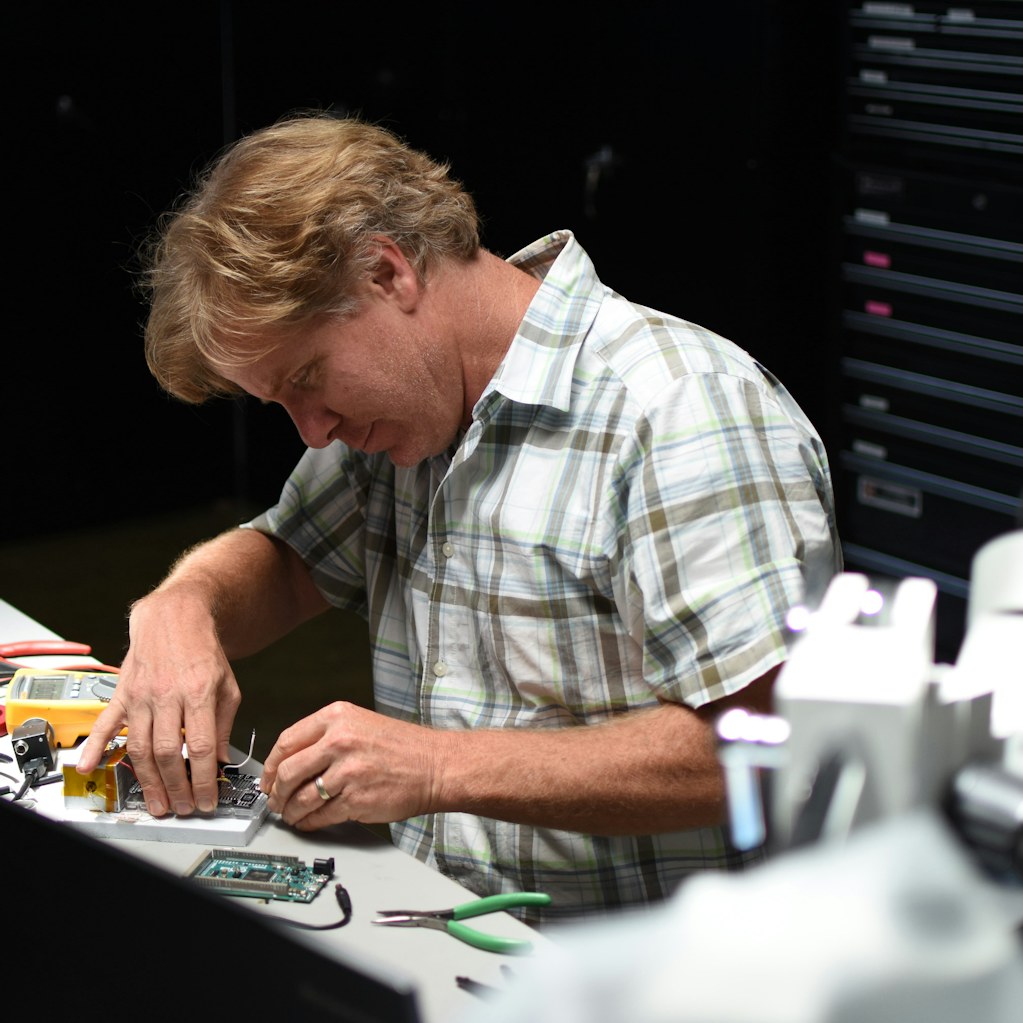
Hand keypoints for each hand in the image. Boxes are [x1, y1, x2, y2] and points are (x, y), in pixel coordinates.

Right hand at [76, 591, 240, 816]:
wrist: (175, 617)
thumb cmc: (203, 651)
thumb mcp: (228, 685)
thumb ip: (223, 724)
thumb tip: (220, 759)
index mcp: (199, 692)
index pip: (199, 745)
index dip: (203, 778)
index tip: (207, 799)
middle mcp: (167, 695)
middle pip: (167, 751)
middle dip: (175, 786)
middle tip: (182, 808)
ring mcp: (141, 695)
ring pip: (139, 746)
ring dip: (147, 780)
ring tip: (157, 803)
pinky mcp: (122, 693)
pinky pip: (104, 723)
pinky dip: (94, 746)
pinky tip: (88, 767)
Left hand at [260, 702, 441, 829]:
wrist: (435, 765)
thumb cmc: (402, 747)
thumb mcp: (360, 724)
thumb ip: (325, 737)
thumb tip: (291, 763)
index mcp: (337, 717)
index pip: (287, 741)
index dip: (270, 765)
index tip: (267, 778)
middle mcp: (340, 741)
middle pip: (287, 771)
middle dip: (275, 792)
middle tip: (275, 801)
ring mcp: (347, 771)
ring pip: (300, 798)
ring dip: (290, 811)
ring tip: (291, 815)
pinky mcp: (355, 799)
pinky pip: (319, 815)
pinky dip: (309, 823)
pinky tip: (309, 822)